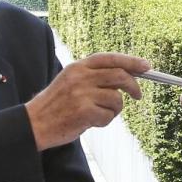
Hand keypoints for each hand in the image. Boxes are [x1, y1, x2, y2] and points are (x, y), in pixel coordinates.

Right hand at [26, 52, 149, 149]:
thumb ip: (94, 76)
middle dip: (134, 86)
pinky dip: (105, 121)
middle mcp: (80, 77)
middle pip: (119, 76)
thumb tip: (127, 75)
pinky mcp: (84, 112)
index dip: (131, 61)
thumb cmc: (56, 105)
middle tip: (138, 96)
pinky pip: (109, 116)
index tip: (146, 66)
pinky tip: (92, 122)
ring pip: (117, 99)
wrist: (34, 124)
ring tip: (102, 114)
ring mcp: (82, 94)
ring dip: (115, 109)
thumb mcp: (71, 81)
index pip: (110, 58)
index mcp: (78, 67)